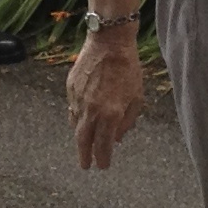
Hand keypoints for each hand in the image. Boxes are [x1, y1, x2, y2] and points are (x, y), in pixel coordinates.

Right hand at [68, 32, 145, 168]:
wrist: (109, 42)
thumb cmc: (128, 68)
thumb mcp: (137, 97)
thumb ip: (127, 121)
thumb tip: (118, 138)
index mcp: (111, 114)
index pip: (103, 145)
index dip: (103, 158)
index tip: (103, 166)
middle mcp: (92, 110)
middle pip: (84, 141)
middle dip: (84, 156)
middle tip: (86, 165)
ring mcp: (78, 99)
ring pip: (76, 125)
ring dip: (80, 137)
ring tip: (83, 144)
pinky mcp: (70, 88)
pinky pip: (72, 108)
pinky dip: (77, 117)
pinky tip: (81, 119)